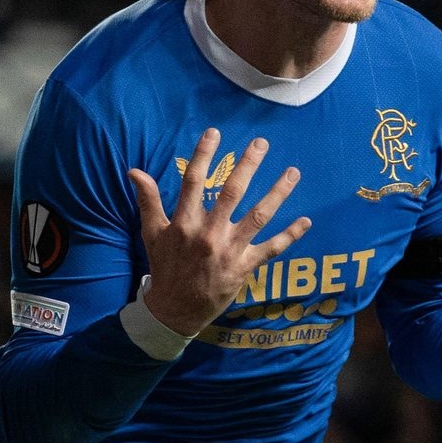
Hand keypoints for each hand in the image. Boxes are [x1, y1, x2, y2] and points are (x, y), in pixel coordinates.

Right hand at [127, 128, 311, 336]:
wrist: (175, 310)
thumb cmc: (165, 267)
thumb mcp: (152, 234)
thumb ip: (148, 200)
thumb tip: (134, 171)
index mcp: (184, 223)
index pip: (193, 181)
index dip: (203, 155)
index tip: (215, 132)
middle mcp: (208, 234)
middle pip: (232, 192)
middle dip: (248, 165)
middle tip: (261, 143)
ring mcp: (229, 250)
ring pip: (258, 216)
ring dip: (278, 193)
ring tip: (293, 172)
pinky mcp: (244, 267)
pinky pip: (272, 249)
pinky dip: (290, 236)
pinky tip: (306, 221)